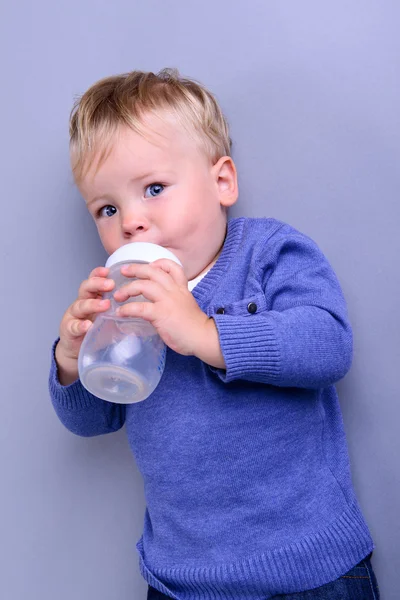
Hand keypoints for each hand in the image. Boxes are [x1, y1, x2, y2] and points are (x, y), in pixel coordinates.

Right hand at [55, 267, 114, 384]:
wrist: (80, 351)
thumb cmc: (98, 330)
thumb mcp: (112, 315)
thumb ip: (124, 307)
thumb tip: (148, 299)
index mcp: (93, 296)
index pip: (95, 279)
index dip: (100, 273)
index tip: (110, 270)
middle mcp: (82, 302)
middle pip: (86, 288)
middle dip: (97, 284)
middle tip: (110, 284)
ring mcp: (74, 316)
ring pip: (80, 305)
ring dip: (92, 304)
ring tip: (105, 305)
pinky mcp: (69, 331)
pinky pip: (73, 327)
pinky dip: (80, 326)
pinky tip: (88, 326)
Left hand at [114, 259, 225, 367]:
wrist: (203, 338)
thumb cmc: (194, 326)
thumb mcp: (186, 305)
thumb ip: (174, 300)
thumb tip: (157, 304)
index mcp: (181, 288)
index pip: (172, 267)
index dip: (159, 263)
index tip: (149, 266)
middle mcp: (174, 290)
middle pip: (153, 271)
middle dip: (135, 269)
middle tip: (123, 272)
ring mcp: (167, 301)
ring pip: (143, 286)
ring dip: (127, 289)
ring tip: (118, 295)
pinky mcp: (161, 314)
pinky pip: (139, 307)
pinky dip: (127, 309)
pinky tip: (121, 312)